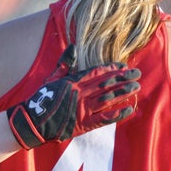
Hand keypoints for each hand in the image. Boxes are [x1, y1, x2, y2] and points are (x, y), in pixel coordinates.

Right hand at [7, 45, 140, 148]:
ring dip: (124, 92)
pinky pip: (104, 118)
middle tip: (137, 74)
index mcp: (73, 81)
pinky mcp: (83, 123)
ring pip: (108, 98)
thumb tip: (72, 47)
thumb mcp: (51, 78)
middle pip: (106, 84)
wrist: (33, 121)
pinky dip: (118, 113)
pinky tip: (130, 109)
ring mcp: (82, 108)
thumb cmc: (41, 99)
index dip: (112, 68)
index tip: (123, 65)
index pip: (97, 72)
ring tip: (137, 87)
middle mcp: (80, 93)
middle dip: (123, 78)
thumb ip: (64, 63)